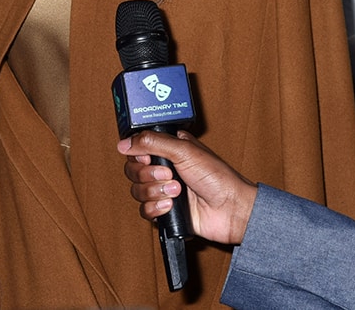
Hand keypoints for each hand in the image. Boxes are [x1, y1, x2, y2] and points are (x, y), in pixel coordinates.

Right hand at [118, 130, 256, 244]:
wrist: (230, 210)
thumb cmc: (217, 177)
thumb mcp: (184, 150)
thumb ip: (152, 142)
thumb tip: (124, 143)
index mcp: (169, 149)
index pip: (137, 149)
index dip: (139, 155)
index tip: (149, 158)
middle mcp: (164, 168)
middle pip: (133, 171)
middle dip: (149, 175)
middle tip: (169, 174)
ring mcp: (164, 190)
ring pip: (137, 191)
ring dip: (155, 192)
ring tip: (176, 191)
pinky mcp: (165, 211)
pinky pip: (144, 210)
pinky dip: (156, 209)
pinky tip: (172, 206)